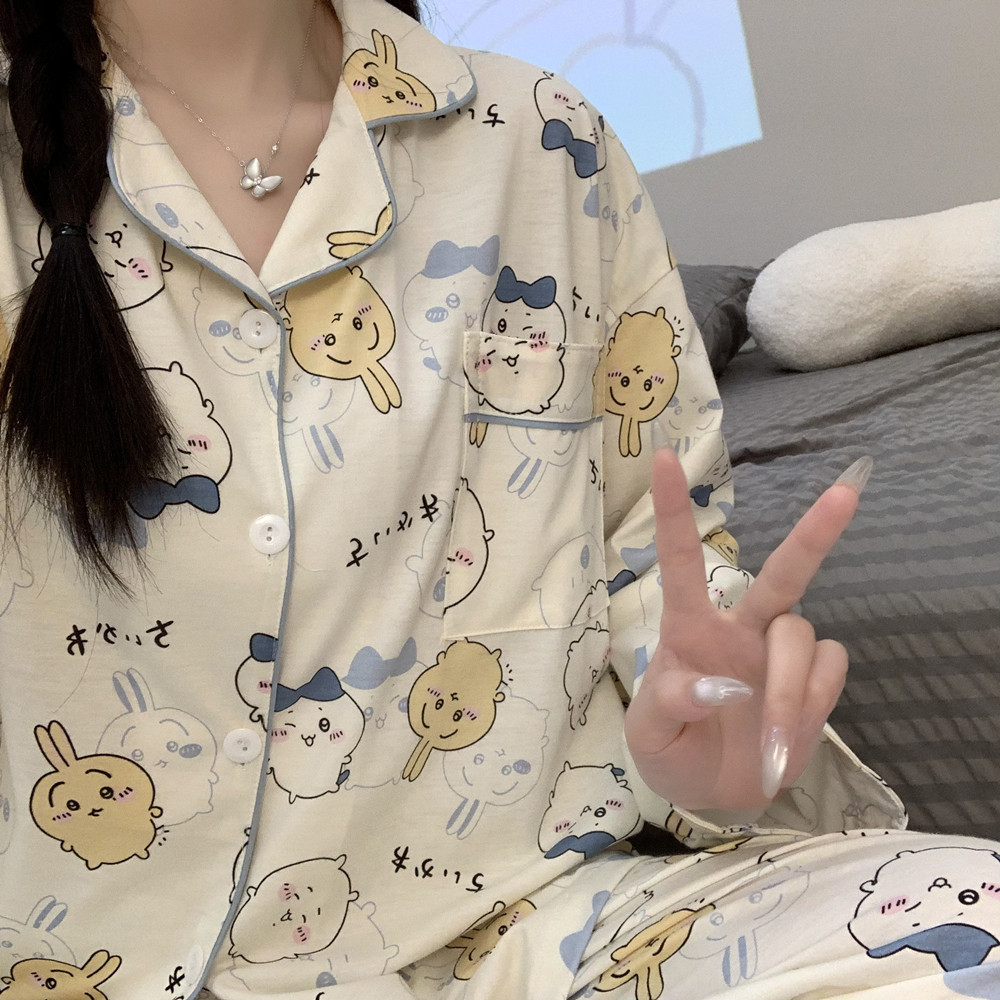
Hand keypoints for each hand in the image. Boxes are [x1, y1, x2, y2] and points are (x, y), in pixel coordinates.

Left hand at [623, 448, 870, 811]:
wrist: (712, 791)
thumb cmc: (670, 747)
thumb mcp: (649, 735)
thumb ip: (669, 704)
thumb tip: (719, 684)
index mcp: (690, 628)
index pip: (680, 560)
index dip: (674, 511)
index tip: (663, 458)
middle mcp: (740, 626)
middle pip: (783, 574)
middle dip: (814, 534)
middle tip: (847, 494)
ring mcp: (780, 651)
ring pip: (804, 636)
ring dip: (787, 693)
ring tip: (766, 746)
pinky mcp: (813, 679)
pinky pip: (829, 670)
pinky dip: (810, 706)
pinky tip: (783, 740)